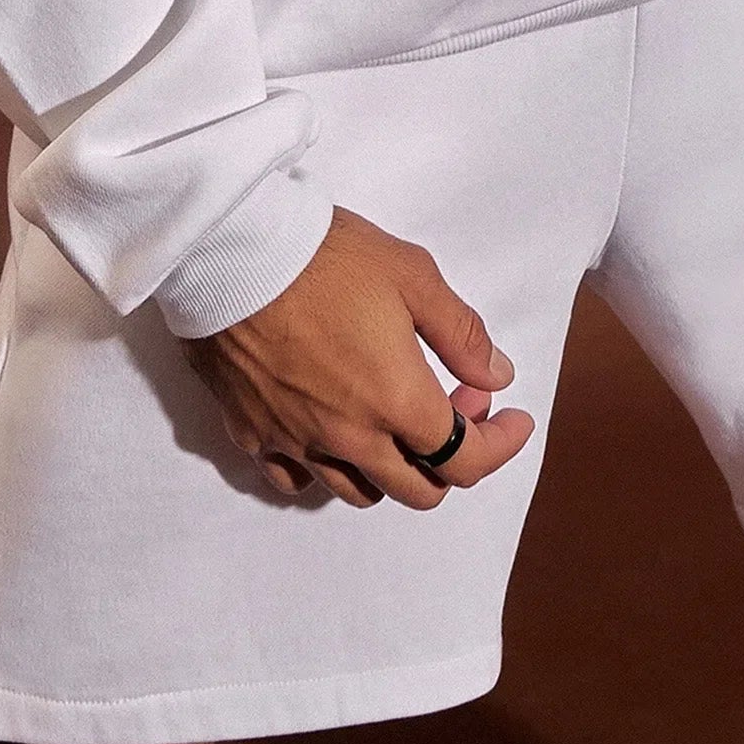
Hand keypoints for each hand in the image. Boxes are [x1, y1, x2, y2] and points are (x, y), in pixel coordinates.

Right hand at [178, 206, 534, 509]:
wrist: (231, 251)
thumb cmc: (325, 256)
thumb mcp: (412, 275)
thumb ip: (461, 333)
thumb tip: (496, 375)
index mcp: (397, 401)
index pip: (465, 460)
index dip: (501, 445)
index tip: (513, 420)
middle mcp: (350, 438)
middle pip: (418, 490)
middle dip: (452, 459)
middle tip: (456, 406)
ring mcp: (297, 443)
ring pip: (359, 492)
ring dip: (392, 466)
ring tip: (393, 415)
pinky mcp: (252, 434)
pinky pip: (296, 480)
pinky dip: (324, 469)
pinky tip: (330, 429)